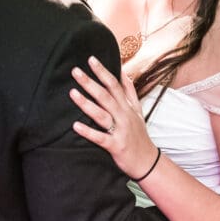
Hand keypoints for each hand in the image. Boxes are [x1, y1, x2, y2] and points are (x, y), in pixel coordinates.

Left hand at [70, 56, 158, 180]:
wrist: (147, 161)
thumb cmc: (139, 134)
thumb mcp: (138, 110)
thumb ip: (129, 91)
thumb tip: (123, 72)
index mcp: (127, 106)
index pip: (114, 85)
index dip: (103, 72)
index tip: (91, 59)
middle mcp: (124, 116)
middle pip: (106, 96)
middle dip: (90, 82)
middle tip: (75, 71)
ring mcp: (120, 130)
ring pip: (102, 115)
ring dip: (86, 104)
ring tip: (72, 93)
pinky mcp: (116, 146)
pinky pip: (100, 138)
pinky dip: (88, 132)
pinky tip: (75, 125)